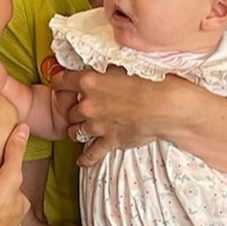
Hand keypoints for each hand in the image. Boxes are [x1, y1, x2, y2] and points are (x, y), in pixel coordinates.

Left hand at [55, 66, 181, 165]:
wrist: (165, 105)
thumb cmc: (151, 80)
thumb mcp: (124, 65)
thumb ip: (106, 68)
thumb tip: (100, 66)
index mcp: (89, 82)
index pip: (61, 81)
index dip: (60, 82)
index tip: (62, 84)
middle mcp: (88, 105)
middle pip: (69, 110)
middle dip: (74, 109)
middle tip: (82, 108)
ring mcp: (97, 125)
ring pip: (75, 131)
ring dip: (78, 129)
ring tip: (82, 129)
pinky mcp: (109, 141)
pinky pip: (91, 153)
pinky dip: (86, 158)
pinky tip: (82, 160)